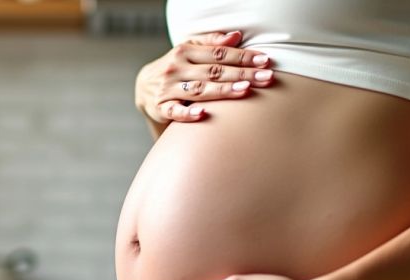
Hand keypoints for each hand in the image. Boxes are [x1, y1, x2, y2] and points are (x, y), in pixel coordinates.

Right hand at [134, 31, 273, 125]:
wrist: (143, 87)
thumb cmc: (175, 67)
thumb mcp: (189, 49)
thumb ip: (212, 43)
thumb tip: (236, 36)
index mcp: (185, 51)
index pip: (219, 53)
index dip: (243, 57)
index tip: (265, 61)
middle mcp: (176, 68)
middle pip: (214, 71)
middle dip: (242, 74)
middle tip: (266, 77)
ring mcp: (168, 88)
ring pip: (199, 90)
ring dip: (222, 90)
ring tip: (245, 90)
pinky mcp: (161, 107)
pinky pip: (175, 111)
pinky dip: (187, 113)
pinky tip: (202, 114)